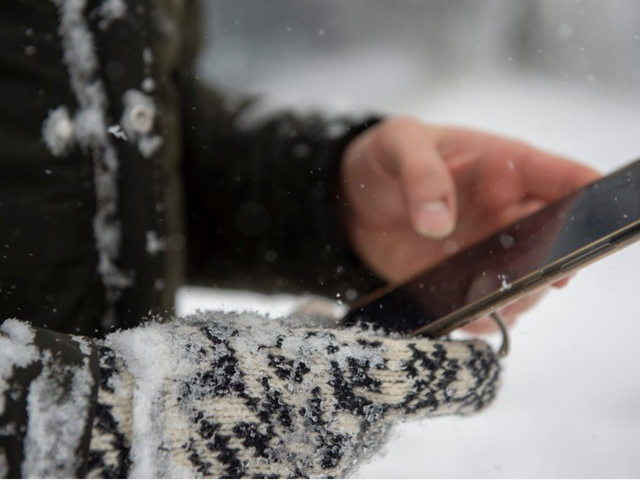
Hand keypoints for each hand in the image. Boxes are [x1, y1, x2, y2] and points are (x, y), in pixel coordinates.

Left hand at [340, 117, 599, 330]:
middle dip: (550, 266)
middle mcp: (508, 214)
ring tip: (488, 301)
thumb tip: (437, 223)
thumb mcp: (396, 142)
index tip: (581, 233)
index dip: (588, 206)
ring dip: (517, 298)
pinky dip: (482, 318)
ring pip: (528, 283)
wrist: (355, 199)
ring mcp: (488, 252)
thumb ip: (419, 172)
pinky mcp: (462, 281)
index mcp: (507, 168)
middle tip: (522, 279)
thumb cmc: (386, 158)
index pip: (569, 181)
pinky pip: (486, 308)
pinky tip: (465, 316)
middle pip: (557, 244)